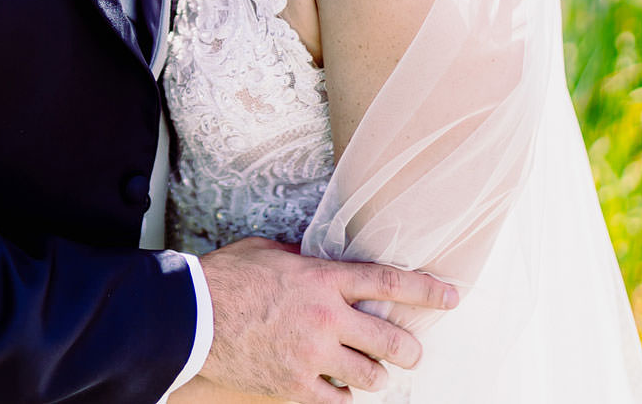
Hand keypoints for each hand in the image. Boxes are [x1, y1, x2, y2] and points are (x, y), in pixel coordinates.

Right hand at [196, 238, 458, 403]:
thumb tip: (311, 254)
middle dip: (409, 350)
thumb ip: (298, 256)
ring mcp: (312, 356)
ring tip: (365, 372)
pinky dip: (340, 396)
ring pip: (370, 377)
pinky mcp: (294, 387)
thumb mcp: (266, 252)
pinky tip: (334, 389)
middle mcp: (326, 318)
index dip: (426, 290)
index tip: (451, 296)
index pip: (388, 283)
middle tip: (410, 353)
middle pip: (392, 340)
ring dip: (373, 376)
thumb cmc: (224, 279)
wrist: (190, 318)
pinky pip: (337, 401)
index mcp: (322, 279)